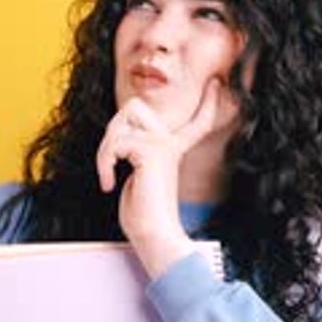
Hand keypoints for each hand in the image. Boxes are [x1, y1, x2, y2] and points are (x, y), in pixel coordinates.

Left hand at [96, 78, 222, 276]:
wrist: (154, 235)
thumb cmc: (143, 217)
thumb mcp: (139, 178)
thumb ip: (136, 155)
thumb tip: (122, 141)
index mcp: (173, 151)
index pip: (193, 123)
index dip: (207, 105)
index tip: (217, 85)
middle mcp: (171, 144)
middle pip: (135, 107)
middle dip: (112, 128)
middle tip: (109, 159)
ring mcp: (163, 145)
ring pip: (119, 123)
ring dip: (104, 150)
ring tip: (108, 175)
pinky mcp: (152, 152)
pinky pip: (115, 143)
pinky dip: (104, 163)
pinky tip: (110, 183)